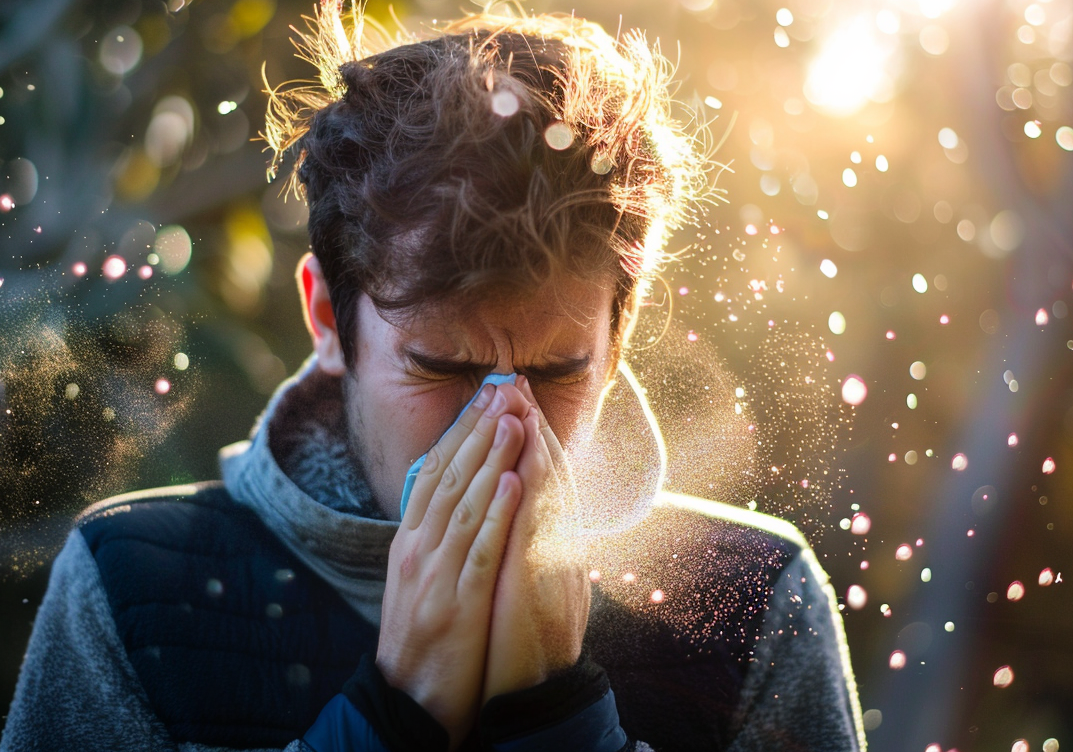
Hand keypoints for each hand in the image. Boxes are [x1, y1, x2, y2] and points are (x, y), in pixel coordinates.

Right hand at [378, 382, 529, 744]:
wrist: (407, 703)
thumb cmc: (422, 640)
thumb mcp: (419, 580)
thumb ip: (434, 538)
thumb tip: (454, 497)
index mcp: (409, 542)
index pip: (433, 474)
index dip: (460, 432)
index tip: (486, 396)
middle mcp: (416, 551)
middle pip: (446, 478)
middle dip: (476, 431)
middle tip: (503, 390)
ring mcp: (433, 577)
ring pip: (462, 505)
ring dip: (489, 459)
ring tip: (512, 420)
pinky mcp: (456, 605)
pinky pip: (478, 552)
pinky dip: (495, 515)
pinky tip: (511, 483)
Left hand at [482, 376, 591, 699]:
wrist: (537, 690)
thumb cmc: (526, 640)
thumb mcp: (525, 579)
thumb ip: (526, 543)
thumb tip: (517, 511)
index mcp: (549, 540)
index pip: (540, 476)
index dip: (528, 436)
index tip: (513, 400)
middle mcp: (558, 543)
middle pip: (549, 472)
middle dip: (531, 425)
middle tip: (515, 382)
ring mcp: (556, 560)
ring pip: (550, 492)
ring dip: (535, 445)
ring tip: (518, 404)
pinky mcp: (544, 581)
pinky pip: (543, 531)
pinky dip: (536, 495)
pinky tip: (526, 465)